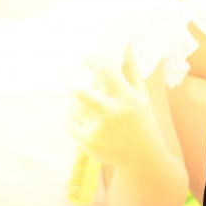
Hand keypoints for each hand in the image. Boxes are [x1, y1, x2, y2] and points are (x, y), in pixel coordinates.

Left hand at [65, 47, 165, 167]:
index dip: (93, 61)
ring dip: (76, 101)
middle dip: (69, 81)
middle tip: (61, 71)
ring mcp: (98, 129)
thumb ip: (132, 71)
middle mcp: (112, 113)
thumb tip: (126, 46)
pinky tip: (85, 120)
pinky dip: (73, 117)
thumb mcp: (142, 97)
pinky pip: (68, 122)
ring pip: (73, 106)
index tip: (84, 57)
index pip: (107, 72)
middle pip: (79, 92)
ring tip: (88, 105)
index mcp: (128, 99)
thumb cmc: (143, 122)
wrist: (143, 158)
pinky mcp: (88, 142)